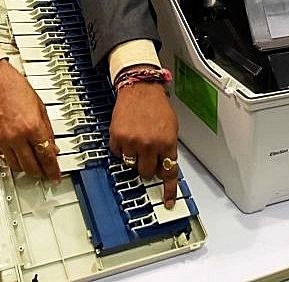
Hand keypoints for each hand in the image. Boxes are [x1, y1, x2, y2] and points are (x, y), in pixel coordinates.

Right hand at [0, 59, 60, 183]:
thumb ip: (47, 129)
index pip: (46, 156)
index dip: (53, 170)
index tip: (55, 176)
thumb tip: (52, 146)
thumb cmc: (13, 86)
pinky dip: (12, 160)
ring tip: (32, 166)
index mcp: (32, 126)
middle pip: (31, 166)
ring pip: (16, 166)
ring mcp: (3, 139)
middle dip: (40, 173)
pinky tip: (18, 156)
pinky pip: (4, 157)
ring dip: (26, 168)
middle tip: (46, 173)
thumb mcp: (40, 106)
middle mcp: (17, 136)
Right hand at [109, 81, 179, 208]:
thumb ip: (167, 148)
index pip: (169, 172)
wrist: (140, 87)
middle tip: (147, 154)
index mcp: (167, 142)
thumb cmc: (156, 105)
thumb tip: (164, 167)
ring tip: (136, 139)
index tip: (168, 201)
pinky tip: (126, 134)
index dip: (168, 189)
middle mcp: (150, 144)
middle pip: (147, 173)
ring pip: (131, 165)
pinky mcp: (117, 137)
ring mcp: (133, 142)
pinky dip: (121, 147)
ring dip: (134, 156)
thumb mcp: (171, 127)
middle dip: (147, 166)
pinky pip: (118, 154)